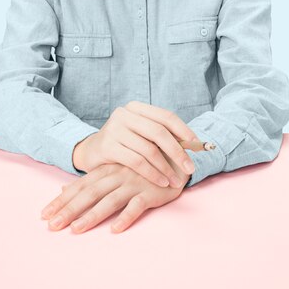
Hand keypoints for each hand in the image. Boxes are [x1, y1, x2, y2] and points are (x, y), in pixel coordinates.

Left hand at [41, 160, 189, 233]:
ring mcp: (134, 182)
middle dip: (69, 209)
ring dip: (93, 215)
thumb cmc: (141, 168)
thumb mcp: (114, 171)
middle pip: (90, 193)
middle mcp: (117, 175)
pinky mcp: (151, 191)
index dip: (62, 200)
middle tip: (52, 225)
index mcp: (107, 170)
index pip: (80, 186)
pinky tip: (115, 229)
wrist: (175, 159)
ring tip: (76, 230)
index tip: (44, 214)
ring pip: (110, 200)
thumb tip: (63, 188)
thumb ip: (90, 180)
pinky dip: (127, 216)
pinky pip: (137, 205)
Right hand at [73, 101, 197, 188]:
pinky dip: (152, 173)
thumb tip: (192, 143)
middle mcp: (124, 114)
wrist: (91, 152)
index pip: (165, 116)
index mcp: (136, 107)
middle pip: (159, 132)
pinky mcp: (108, 146)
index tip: (197, 145)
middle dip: (178, 151)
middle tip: (190, 168)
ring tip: (176, 180)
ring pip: (149, 149)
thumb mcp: (139, 133)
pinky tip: (161, 181)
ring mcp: (114, 129)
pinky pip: (136, 162)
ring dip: (166, 167)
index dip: (184, 130)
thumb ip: (159, 135)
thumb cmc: (122, 143)